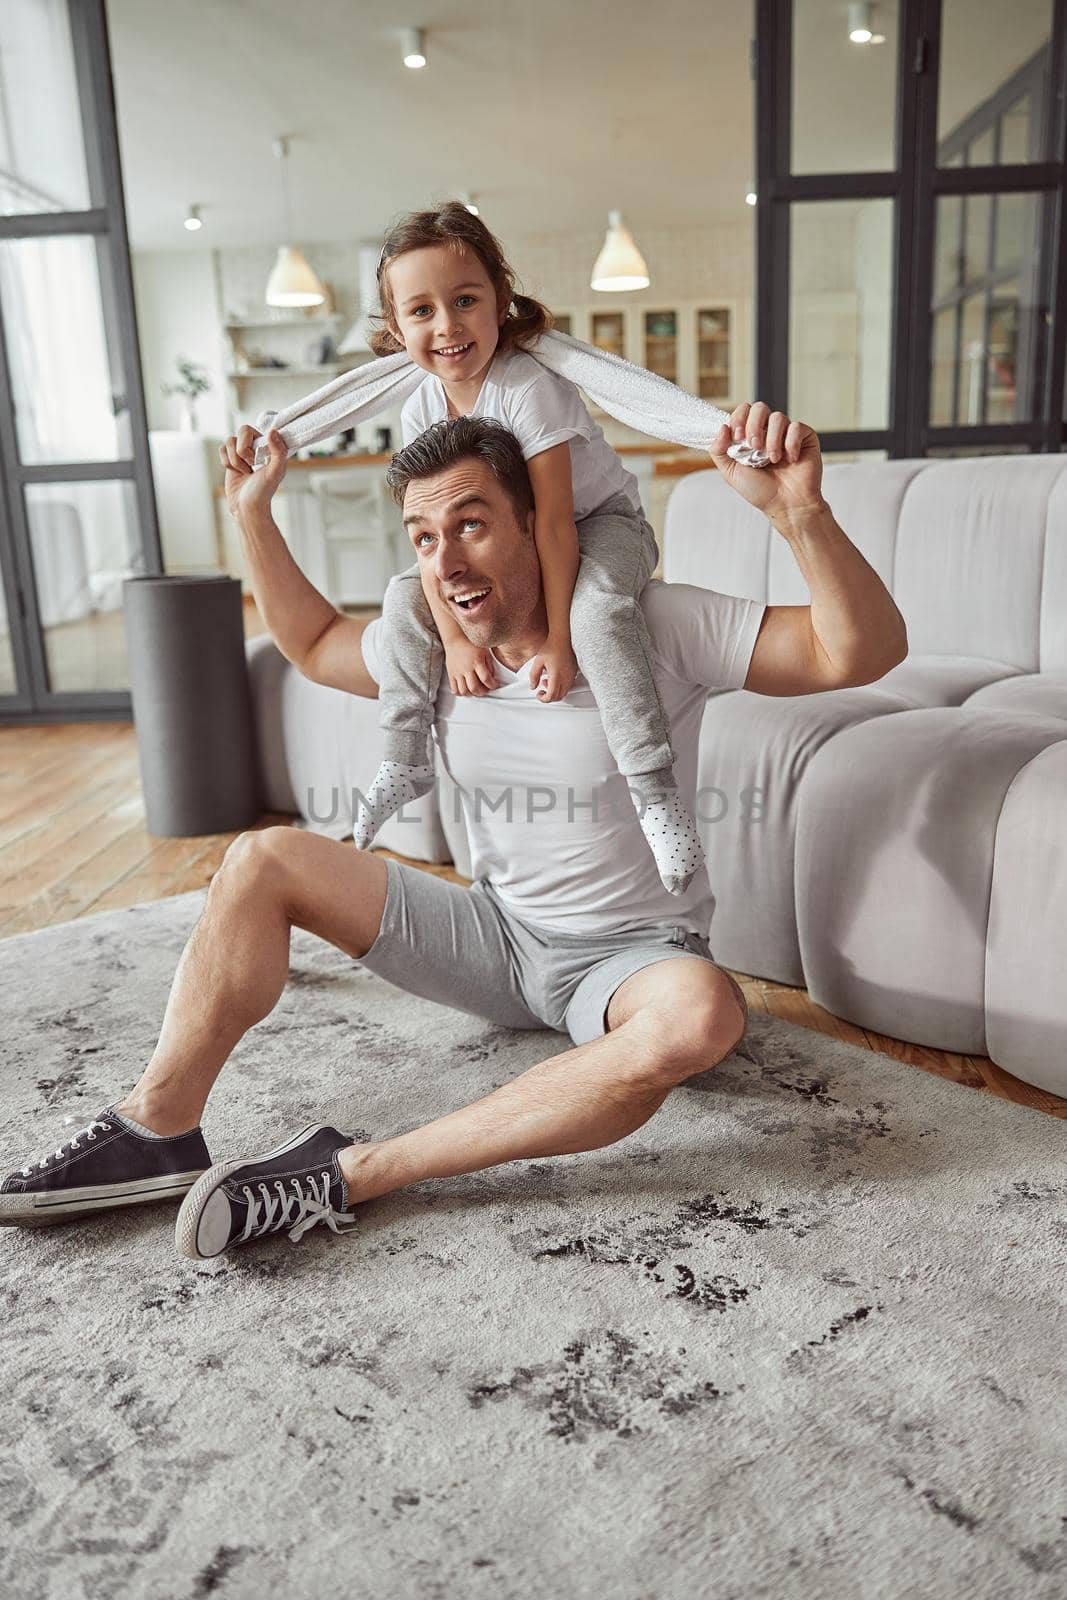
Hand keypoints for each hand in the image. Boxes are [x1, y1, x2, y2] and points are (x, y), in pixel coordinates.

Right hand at [220, 424, 288, 523]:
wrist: (246, 507)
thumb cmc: (263, 492)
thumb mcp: (275, 472)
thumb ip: (279, 451)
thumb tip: (272, 431)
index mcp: (270, 446)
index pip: (256, 429)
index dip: (253, 444)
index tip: (258, 460)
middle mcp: (256, 445)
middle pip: (241, 431)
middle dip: (243, 451)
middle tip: (251, 466)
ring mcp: (242, 451)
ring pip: (230, 441)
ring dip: (236, 460)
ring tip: (245, 472)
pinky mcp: (231, 457)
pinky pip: (222, 449)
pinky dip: (227, 462)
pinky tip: (237, 473)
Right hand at [445, 638, 499, 695]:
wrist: (456, 639)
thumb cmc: (471, 644)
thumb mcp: (485, 652)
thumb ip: (489, 665)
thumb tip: (491, 678)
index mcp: (477, 661)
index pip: (486, 678)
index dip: (492, 685)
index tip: (495, 685)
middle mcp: (466, 668)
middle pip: (474, 688)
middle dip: (483, 692)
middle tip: (486, 689)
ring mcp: (457, 672)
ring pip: (464, 691)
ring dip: (471, 694)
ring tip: (476, 690)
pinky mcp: (451, 674)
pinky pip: (454, 689)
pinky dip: (460, 693)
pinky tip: (465, 689)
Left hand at [528, 637, 577, 702]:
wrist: (563, 639)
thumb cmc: (551, 648)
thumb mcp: (538, 661)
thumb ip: (533, 676)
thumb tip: (533, 686)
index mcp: (556, 676)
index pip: (551, 696)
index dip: (544, 699)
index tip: (539, 694)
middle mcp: (566, 678)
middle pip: (558, 697)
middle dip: (548, 696)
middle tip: (541, 690)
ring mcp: (571, 677)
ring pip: (564, 693)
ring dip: (554, 691)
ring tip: (546, 680)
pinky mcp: (574, 674)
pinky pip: (568, 687)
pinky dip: (560, 687)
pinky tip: (554, 677)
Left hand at [709, 402, 826, 524]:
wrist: (786, 505)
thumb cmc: (761, 491)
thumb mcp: (731, 473)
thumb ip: (719, 451)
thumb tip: (722, 427)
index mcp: (750, 437)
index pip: (743, 412)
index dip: (738, 419)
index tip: (737, 437)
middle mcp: (768, 432)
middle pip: (759, 408)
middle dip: (753, 425)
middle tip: (754, 446)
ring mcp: (787, 433)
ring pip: (778, 417)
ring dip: (772, 439)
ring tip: (772, 460)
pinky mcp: (805, 437)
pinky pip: (796, 427)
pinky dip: (791, 444)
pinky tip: (790, 459)